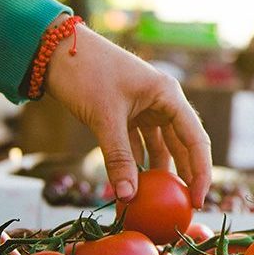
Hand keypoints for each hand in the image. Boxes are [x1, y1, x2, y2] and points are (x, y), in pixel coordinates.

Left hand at [44, 17, 211, 207]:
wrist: (53, 48)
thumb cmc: (85, 73)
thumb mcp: (104, 118)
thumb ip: (118, 158)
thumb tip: (127, 197)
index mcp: (169, 96)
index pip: (196, 141)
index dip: (200, 173)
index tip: (197, 200)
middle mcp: (164, 102)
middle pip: (183, 145)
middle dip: (185, 175)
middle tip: (186, 205)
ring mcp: (147, 107)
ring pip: (162, 146)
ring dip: (160, 171)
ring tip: (160, 198)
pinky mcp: (128, 112)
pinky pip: (140, 143)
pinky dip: (137, 162)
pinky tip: (133, 182)